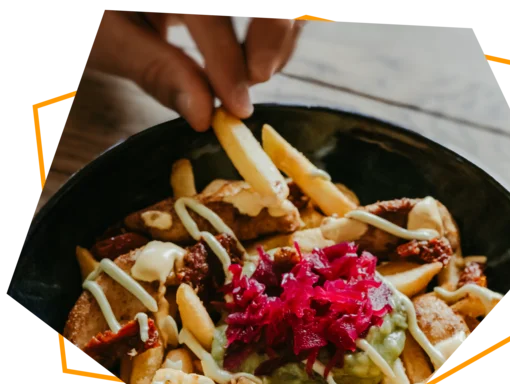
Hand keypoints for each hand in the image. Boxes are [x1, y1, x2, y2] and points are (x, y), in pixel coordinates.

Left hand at [86, 9, 304, 130]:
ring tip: (250, 73)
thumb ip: (157, 71)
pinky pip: (274, 5)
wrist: (100, 2)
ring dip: (279, 36)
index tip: (237, 107)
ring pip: (284, 0)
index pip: (210, 9)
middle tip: (255, 80)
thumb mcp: (108, 38)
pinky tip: (251, 57)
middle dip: (273, 36)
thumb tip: (205, 115)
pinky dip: (275, 30)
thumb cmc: (94, 12)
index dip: (228, 59)